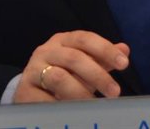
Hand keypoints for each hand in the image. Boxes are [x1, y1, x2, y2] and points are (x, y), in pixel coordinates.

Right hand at [12, 31, 129, 102]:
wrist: (30, 89)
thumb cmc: (63, 73)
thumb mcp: (83, 64)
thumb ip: (101, 58)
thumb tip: (125, 49)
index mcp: (63, 40)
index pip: (85, 39)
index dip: (105, 49)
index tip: (124, 64)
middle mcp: (46, 51)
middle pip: (74, 58)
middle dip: (97, 75)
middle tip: (114, 92)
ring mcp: (33, 70)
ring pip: (59, 78)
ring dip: (80, 92)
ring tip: (94, 104)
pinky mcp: (24, 90)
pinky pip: (44, 99)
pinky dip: (61, 105)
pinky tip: (73, 112)